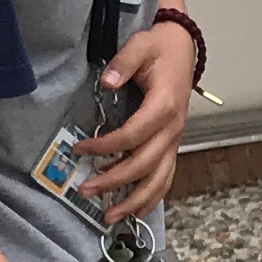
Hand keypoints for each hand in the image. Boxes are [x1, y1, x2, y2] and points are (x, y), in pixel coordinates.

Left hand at [78, 16, 199, 216]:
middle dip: (114, 181)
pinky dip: (151, 198)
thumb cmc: (159, 48)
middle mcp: (173, 129)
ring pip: (159, 180)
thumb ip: (123, 63)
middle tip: (84, 190)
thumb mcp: (140, 45)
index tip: (79, 149)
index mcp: (165, 106)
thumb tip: (106, 82)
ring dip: (135, 201)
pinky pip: (165, 178)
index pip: (133, 135)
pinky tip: (134, 212)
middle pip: (143, 164)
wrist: (181, 48)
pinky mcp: (171, 145)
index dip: (105, 146)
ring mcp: (174, 140)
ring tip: (110, 216)